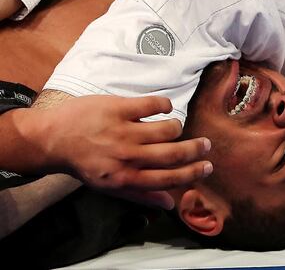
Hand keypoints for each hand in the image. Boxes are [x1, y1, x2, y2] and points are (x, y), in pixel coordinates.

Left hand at [39, 95, 211, 208]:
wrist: (52, 138)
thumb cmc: (83, 163)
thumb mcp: (110, 185)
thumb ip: (141, 194)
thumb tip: (171, 204)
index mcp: (126, 178)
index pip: (168, 178)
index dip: (192, 173)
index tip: (207, 167)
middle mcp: (127, 156)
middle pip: (173, 153)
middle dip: (195, 149)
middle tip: (206, 144)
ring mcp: (124, 131)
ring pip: (168, 128)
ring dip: (176, 127)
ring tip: (174, 126)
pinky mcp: (119, 108)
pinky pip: (154, 104)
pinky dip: (165, 105)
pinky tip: (163, 107)